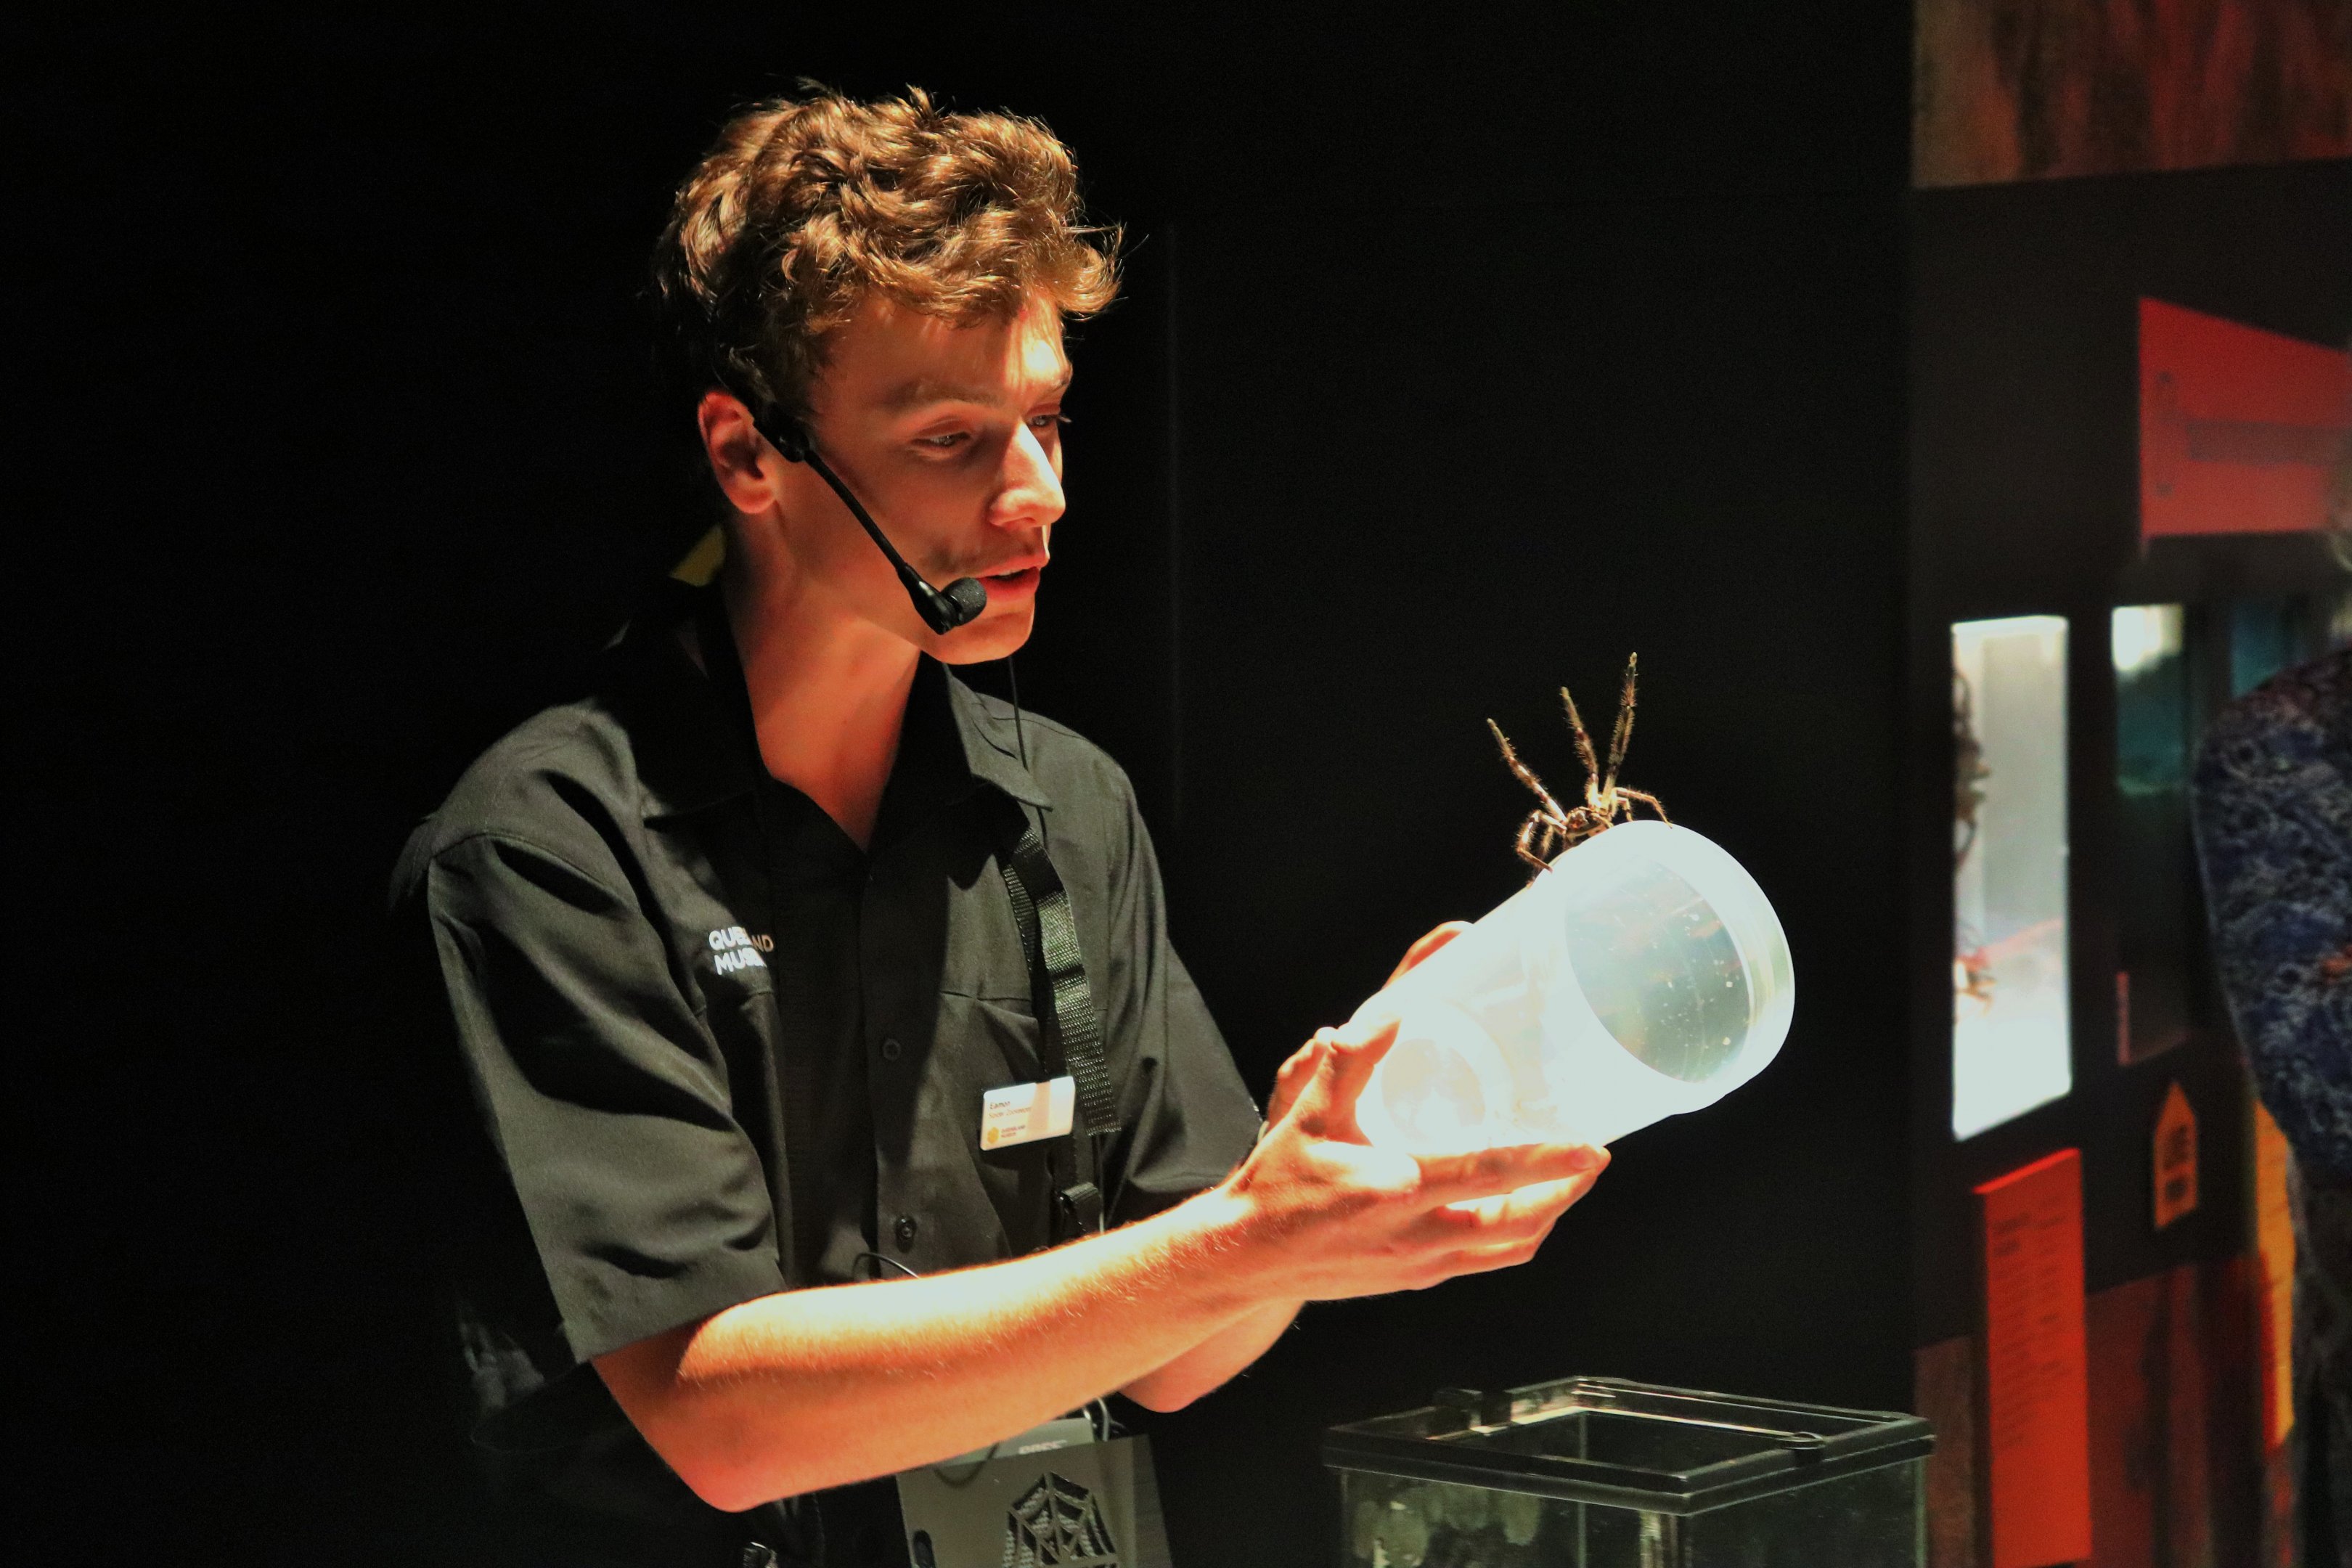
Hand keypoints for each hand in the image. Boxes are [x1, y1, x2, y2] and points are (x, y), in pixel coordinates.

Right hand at [1222, 923, 1605, 1304]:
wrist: (1245, 1257)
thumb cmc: (1277, 1183)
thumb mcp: (1309, 1113)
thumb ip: (1351, 1060)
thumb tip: (1393, 1011)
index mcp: (1398, 1188)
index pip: (1491, 1175)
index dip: (1548, 1163)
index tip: (1592, 1149)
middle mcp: (1418, 1236)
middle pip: (1519, 1226)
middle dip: (1565, 1195)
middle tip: (1591, 1161)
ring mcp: (1420, 1265)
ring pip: (1508, 1251)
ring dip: (1545, 1218)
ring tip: (1564, 1186)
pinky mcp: (1414, 1279)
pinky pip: (1483, 1263)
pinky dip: (1512, 1240)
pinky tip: (1513, 1214)